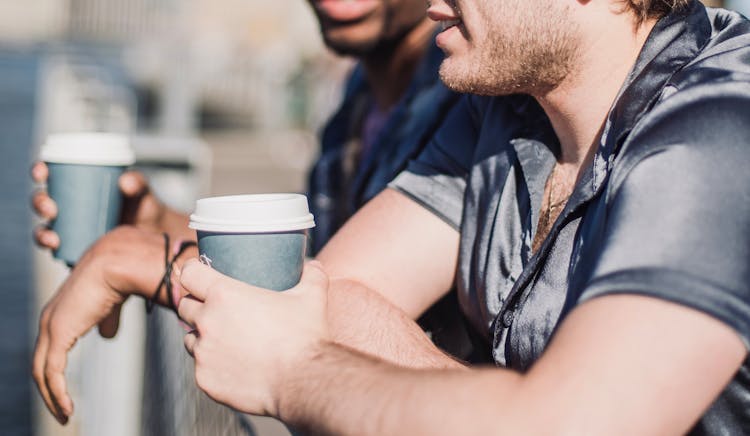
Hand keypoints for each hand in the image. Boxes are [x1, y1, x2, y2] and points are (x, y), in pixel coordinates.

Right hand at [31, 162, 168, 249]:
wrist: (157, 235)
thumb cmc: (145, 207)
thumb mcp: (142, 193)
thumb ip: (138, 184)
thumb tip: (126, 182)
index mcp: (80, 186)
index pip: (52, 174)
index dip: (39, 171)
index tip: (42, 172)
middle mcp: (71, 207)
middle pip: (43, 202)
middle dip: (40, 204)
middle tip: (52, 209)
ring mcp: (72, 230)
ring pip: (45, 229)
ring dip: (42, 233)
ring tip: (54, 238)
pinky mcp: (78, 249)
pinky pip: (59, 252)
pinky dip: (55, 252)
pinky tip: (59, 253)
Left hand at [32, 227, 164, 423]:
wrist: (120, 261)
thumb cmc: (121, 275)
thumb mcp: (111, 304)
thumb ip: (107, 320)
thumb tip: (107, 337)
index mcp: (60, 313)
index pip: (49, 351)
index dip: (55, 373)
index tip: (66, 394)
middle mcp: (49, 321)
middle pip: (40, 365)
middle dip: (49, 392)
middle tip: (63, 413)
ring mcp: (51, 327)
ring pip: (42, 373)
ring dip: (53, 399)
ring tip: (65, 416)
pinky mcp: (58, 334)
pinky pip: (52, 373)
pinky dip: (57, 395)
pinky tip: (68, 408)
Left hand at [178, 259, 329, 416]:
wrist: (303, 381)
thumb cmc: (305, 336)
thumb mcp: (312, 297)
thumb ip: (312, 275)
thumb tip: (313, 265)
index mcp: (225, 295)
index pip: (189, 274)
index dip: (192, 270)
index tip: (197, 271)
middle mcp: (208, 322)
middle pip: (184, 306)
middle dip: (196, 304)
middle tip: (216, 308)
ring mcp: (204, 353)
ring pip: (190, 338)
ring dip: (202, 335)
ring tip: (223, 338)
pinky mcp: (205, 379)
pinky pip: (201, 367)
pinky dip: (213, 364)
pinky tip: (232, 365)